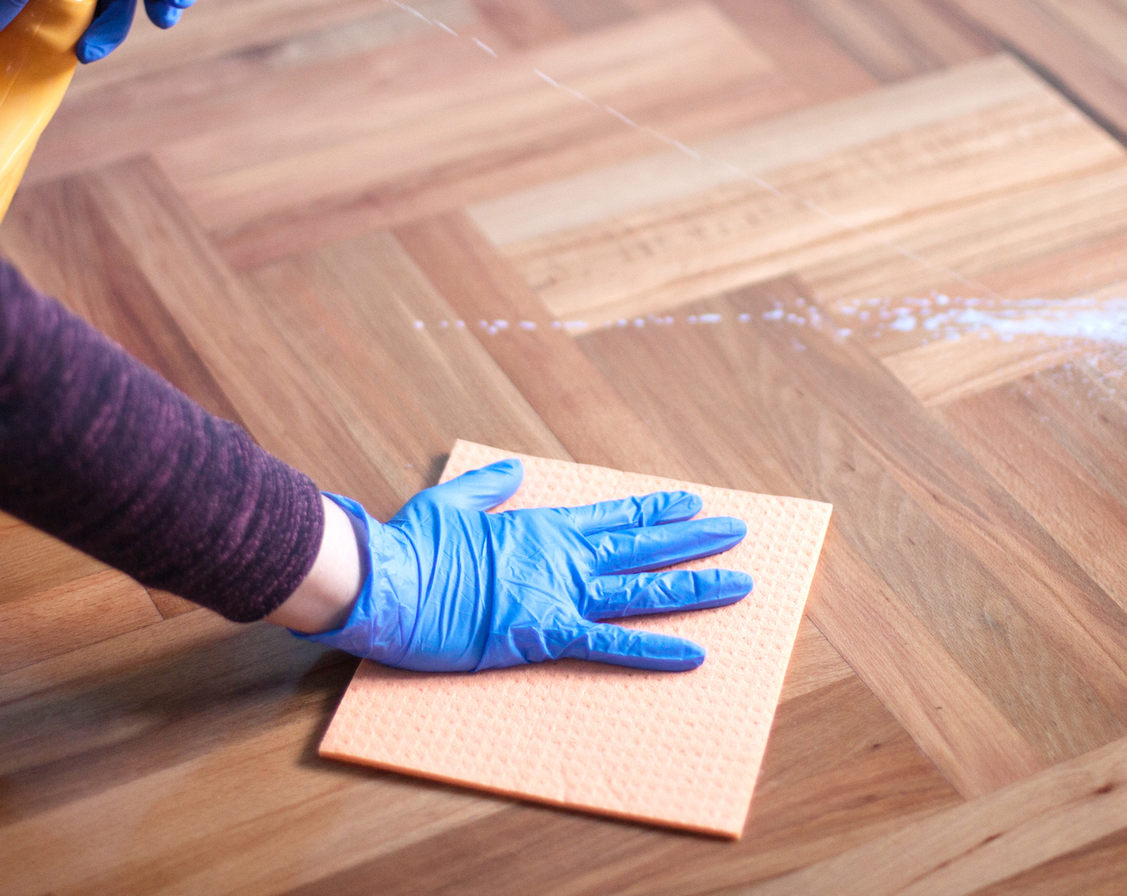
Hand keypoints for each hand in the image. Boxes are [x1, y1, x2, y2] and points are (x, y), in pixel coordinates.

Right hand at [296, 458, 753, 671]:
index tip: (693, 503)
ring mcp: (557, 594)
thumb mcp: (452, 503)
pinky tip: (694, 655)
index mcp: (541, 527)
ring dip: (693, 588)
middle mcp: (561, 556)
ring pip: (641, 591)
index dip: (656, 511)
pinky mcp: (544, 633)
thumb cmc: (410, 546)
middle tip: (739, 533)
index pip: (613, 516)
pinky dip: (654, 651)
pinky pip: (611, 644)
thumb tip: (513, 470)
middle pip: (642, 547)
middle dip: (694, 541)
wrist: (387, 580)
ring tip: (739, 584)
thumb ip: (490, 488)